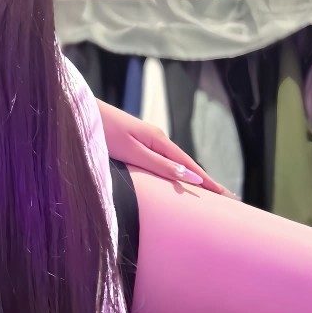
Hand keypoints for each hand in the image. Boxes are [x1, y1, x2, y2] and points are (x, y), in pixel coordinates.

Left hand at [96, 98, 238, 198]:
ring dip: (190, 177)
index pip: (190, 165)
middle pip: (186, 164)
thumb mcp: (133, 151)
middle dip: (205, 181)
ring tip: (206, 193)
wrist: (82, 114)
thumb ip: (161, 165)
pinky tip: (176, 178)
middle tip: (226, 198)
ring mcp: (147, 139)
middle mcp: (156, 138)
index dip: (208, 182)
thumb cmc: (104, 133)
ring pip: (174, 162)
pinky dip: (175, 171)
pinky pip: (162, 160)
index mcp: (159, 140)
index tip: (228, 197)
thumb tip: (191, 178)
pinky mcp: (136, 141)